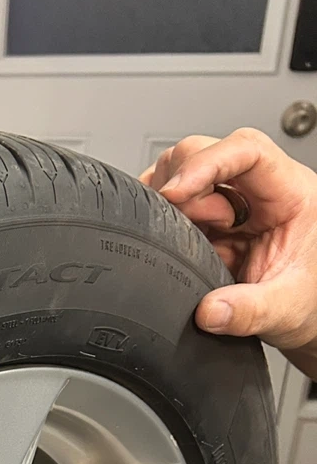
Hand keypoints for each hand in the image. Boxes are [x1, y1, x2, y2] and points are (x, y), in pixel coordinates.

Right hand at [140, 128, 316, 379]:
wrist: (305, 312)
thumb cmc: (309, 296)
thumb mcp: (287, 306)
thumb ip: (251, 311)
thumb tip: (209, 311)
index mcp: (289, 194)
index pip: (246, 151)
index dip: (206, 163)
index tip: (174, 192)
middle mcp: (257, 190)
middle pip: (205, 153)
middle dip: (183, 191)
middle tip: (189, 233)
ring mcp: (229, 203)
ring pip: (181, 175)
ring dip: (170, 208)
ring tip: (190, 244)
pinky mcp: (207, 221)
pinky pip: (172, 206)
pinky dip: (161, 223)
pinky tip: (175, 246)